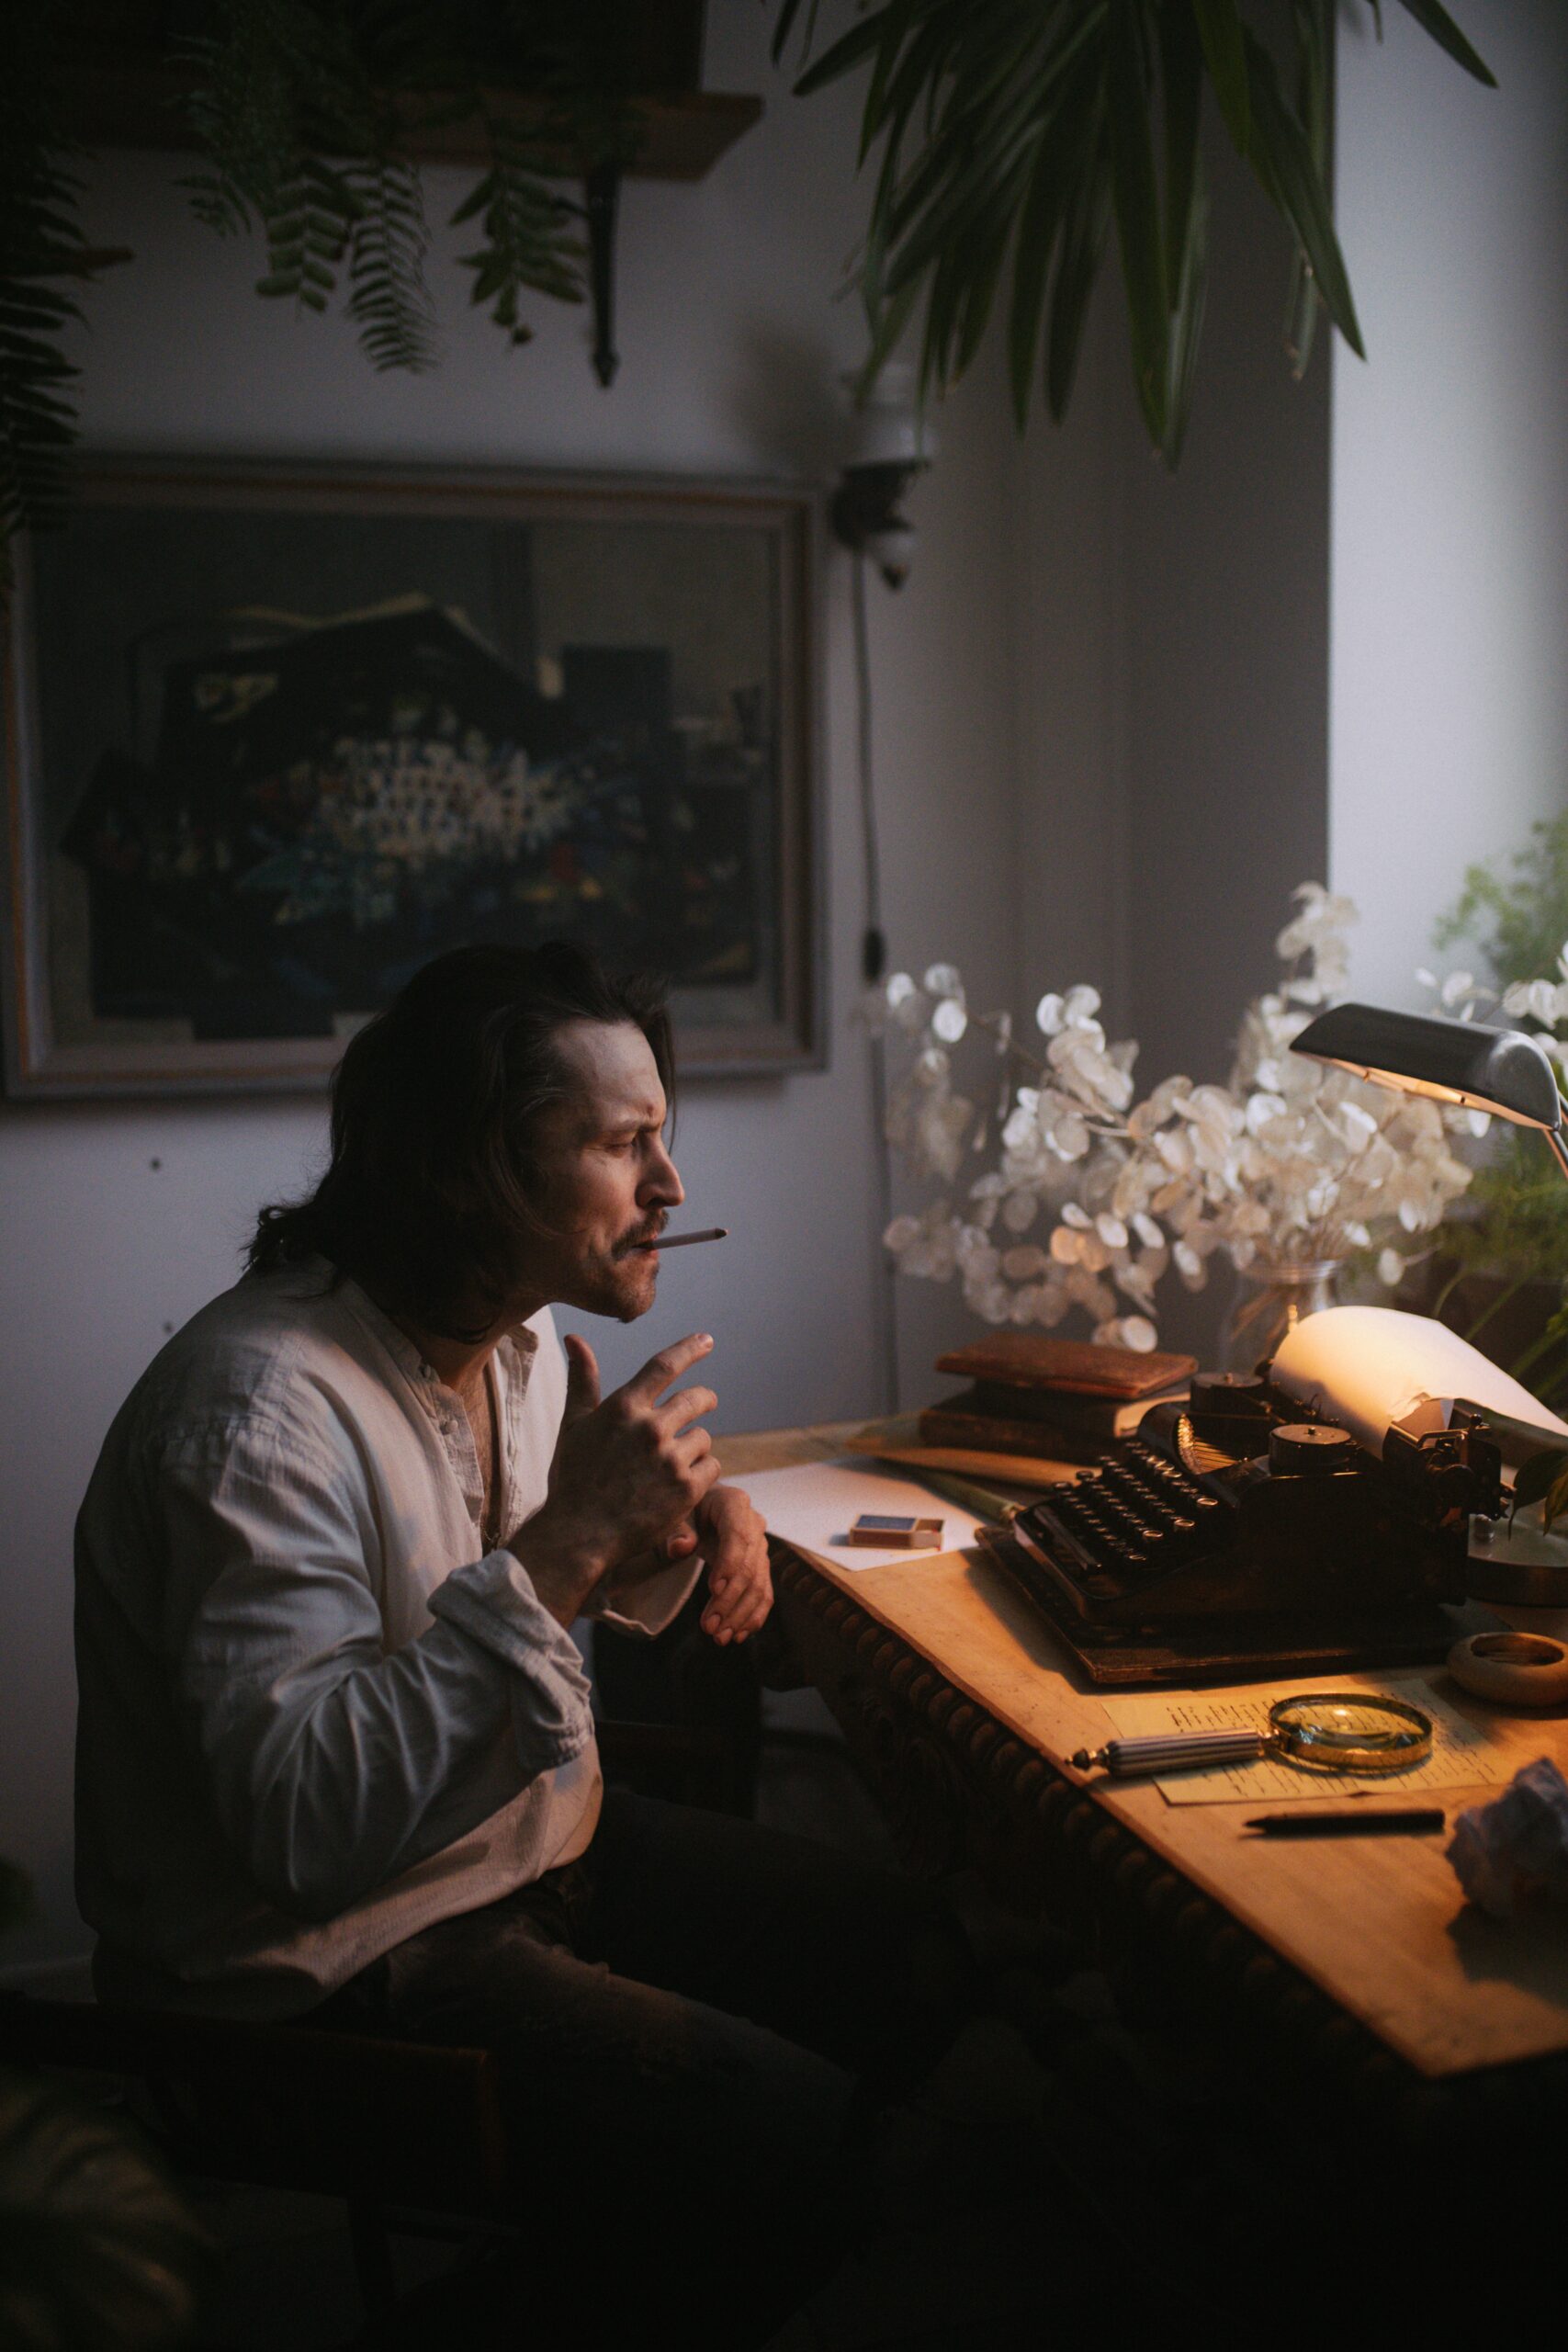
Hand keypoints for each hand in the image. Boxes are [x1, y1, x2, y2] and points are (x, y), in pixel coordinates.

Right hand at [514, 1333, 720, 1625]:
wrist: (579, 1535)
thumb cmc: (574, 1477)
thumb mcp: (575, 1424)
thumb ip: (583, 1380)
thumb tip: (574, 1337)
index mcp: (623, 1408)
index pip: (665, 1365)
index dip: (690, 1349)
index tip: (707, 1340)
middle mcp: (650, 1428)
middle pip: (697, 1400)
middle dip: (704, 1401)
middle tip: (705, 1404)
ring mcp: (670, 1459)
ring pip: (704, 1437)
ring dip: (694, 1446)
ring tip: (671, 1464)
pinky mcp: (687, 1489)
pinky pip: (712, 1466)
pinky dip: (701, 1473)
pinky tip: (678, 1485)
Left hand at [692, 1484, 771, 1645]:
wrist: (700, 1510)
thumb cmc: (687, 1509)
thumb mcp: (677, 1514)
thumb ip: (677, 1530)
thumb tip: (681, 1547)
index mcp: (735, 1504)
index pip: (738, 1536)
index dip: (729, 1564)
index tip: (713, 1590)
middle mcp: (755, 1525)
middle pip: (749, 1567)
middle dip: (730, 1600)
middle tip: (709, 1625)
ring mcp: (760, 1547)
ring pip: (759, 1585)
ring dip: (740, 1615)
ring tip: (719, 1637)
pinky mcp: (760, 1567)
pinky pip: (764, 1593)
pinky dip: (753, 1616)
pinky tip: (738, 1634)